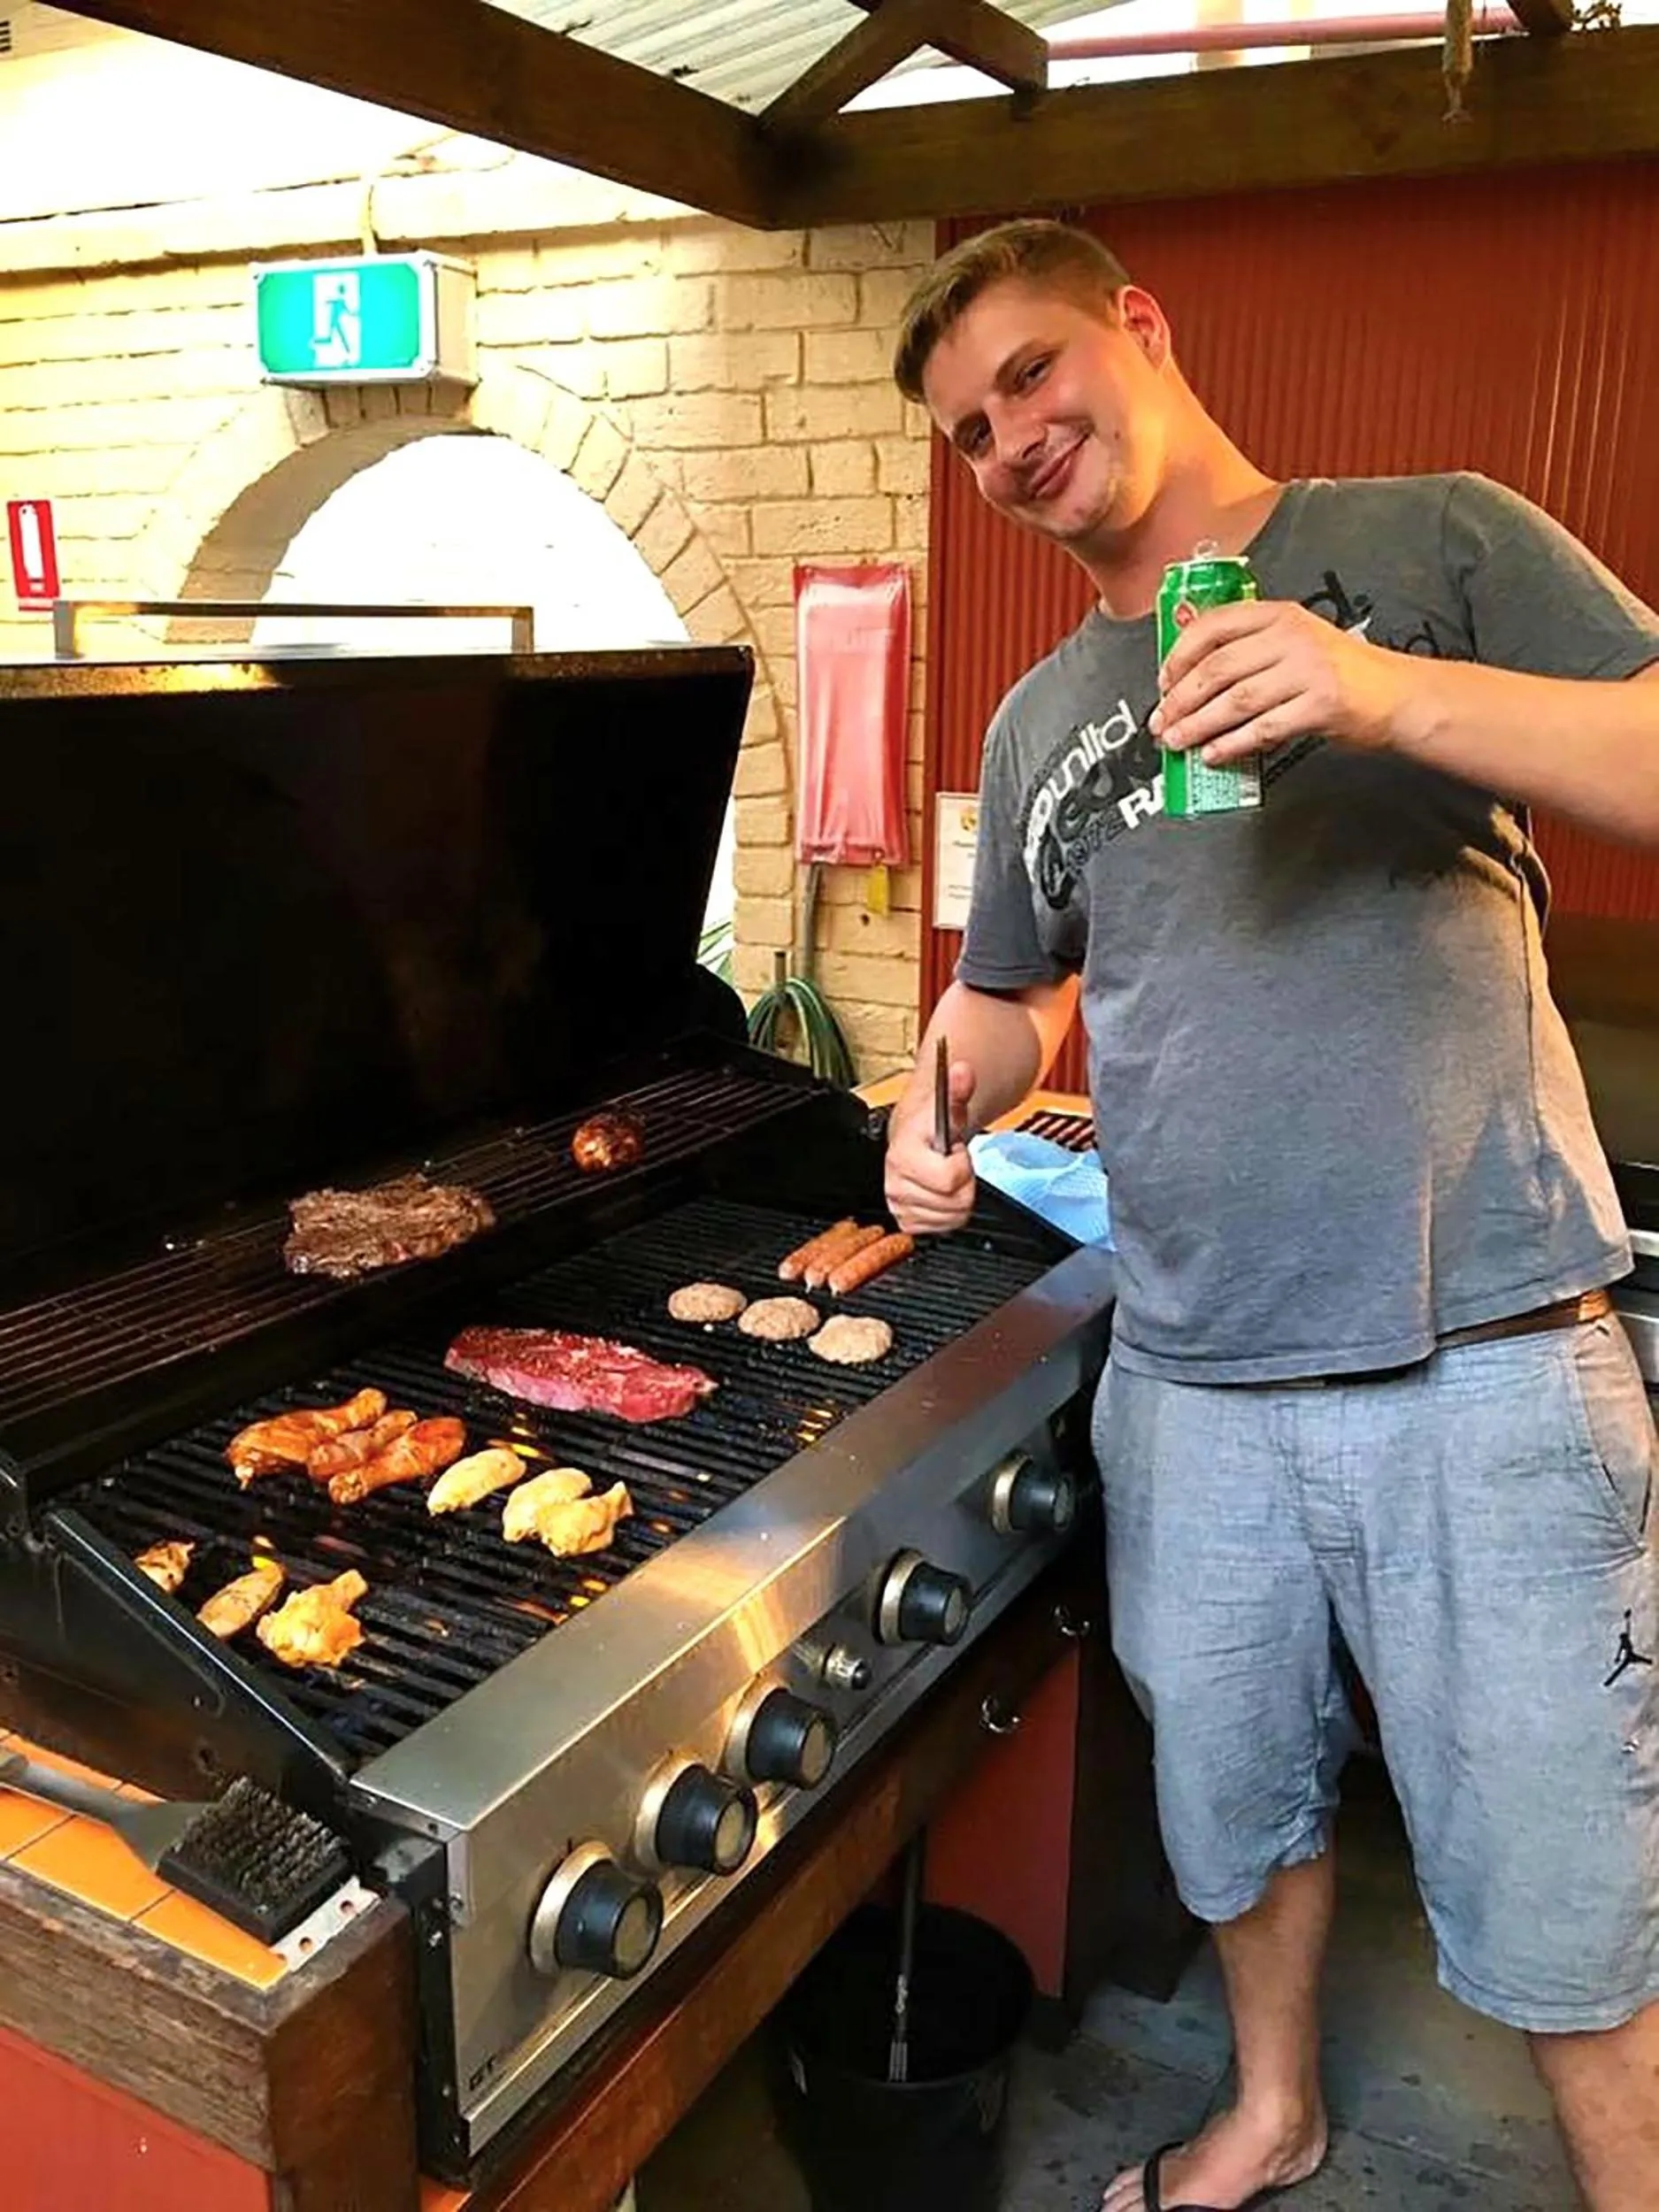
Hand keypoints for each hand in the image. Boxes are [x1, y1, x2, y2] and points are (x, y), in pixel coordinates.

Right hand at [885, 1057, 976, 1234]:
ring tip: (946, 1177)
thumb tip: (963, 1070)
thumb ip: (959, 1087)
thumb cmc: (931, 1124)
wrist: (914, 1138)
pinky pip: (941, 1229)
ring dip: (957, 1199)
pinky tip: (940, 1193)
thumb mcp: (948, 1103)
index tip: (955, 1151)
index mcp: (903, 1155)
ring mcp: (899, 1204)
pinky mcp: (905, 1220)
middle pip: (954, 1202)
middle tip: (952, 1164)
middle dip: (962, 1183)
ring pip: (950, 1218)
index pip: (949, 1179)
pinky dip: (947, 1214)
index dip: (962, 1165)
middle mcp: (896, 1183)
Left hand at [1152, 599, 1413, 766]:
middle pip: (1218, 667)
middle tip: (1161, 722)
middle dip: (1181, 699)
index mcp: (1279, 615)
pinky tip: (1213, 754)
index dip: (1180, 655)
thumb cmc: (1341, 672)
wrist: (1397, 694)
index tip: (1162, 682)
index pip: (1215, 625)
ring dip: (1198, 725)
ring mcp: (1307, 670)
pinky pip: (1263, 728)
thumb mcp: (1296, 643)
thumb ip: (1251, 651)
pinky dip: (1232, 744)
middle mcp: (1291, 637)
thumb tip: (1192, 680)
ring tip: (1177, 742)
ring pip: (1235, 700)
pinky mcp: (1320, 705)